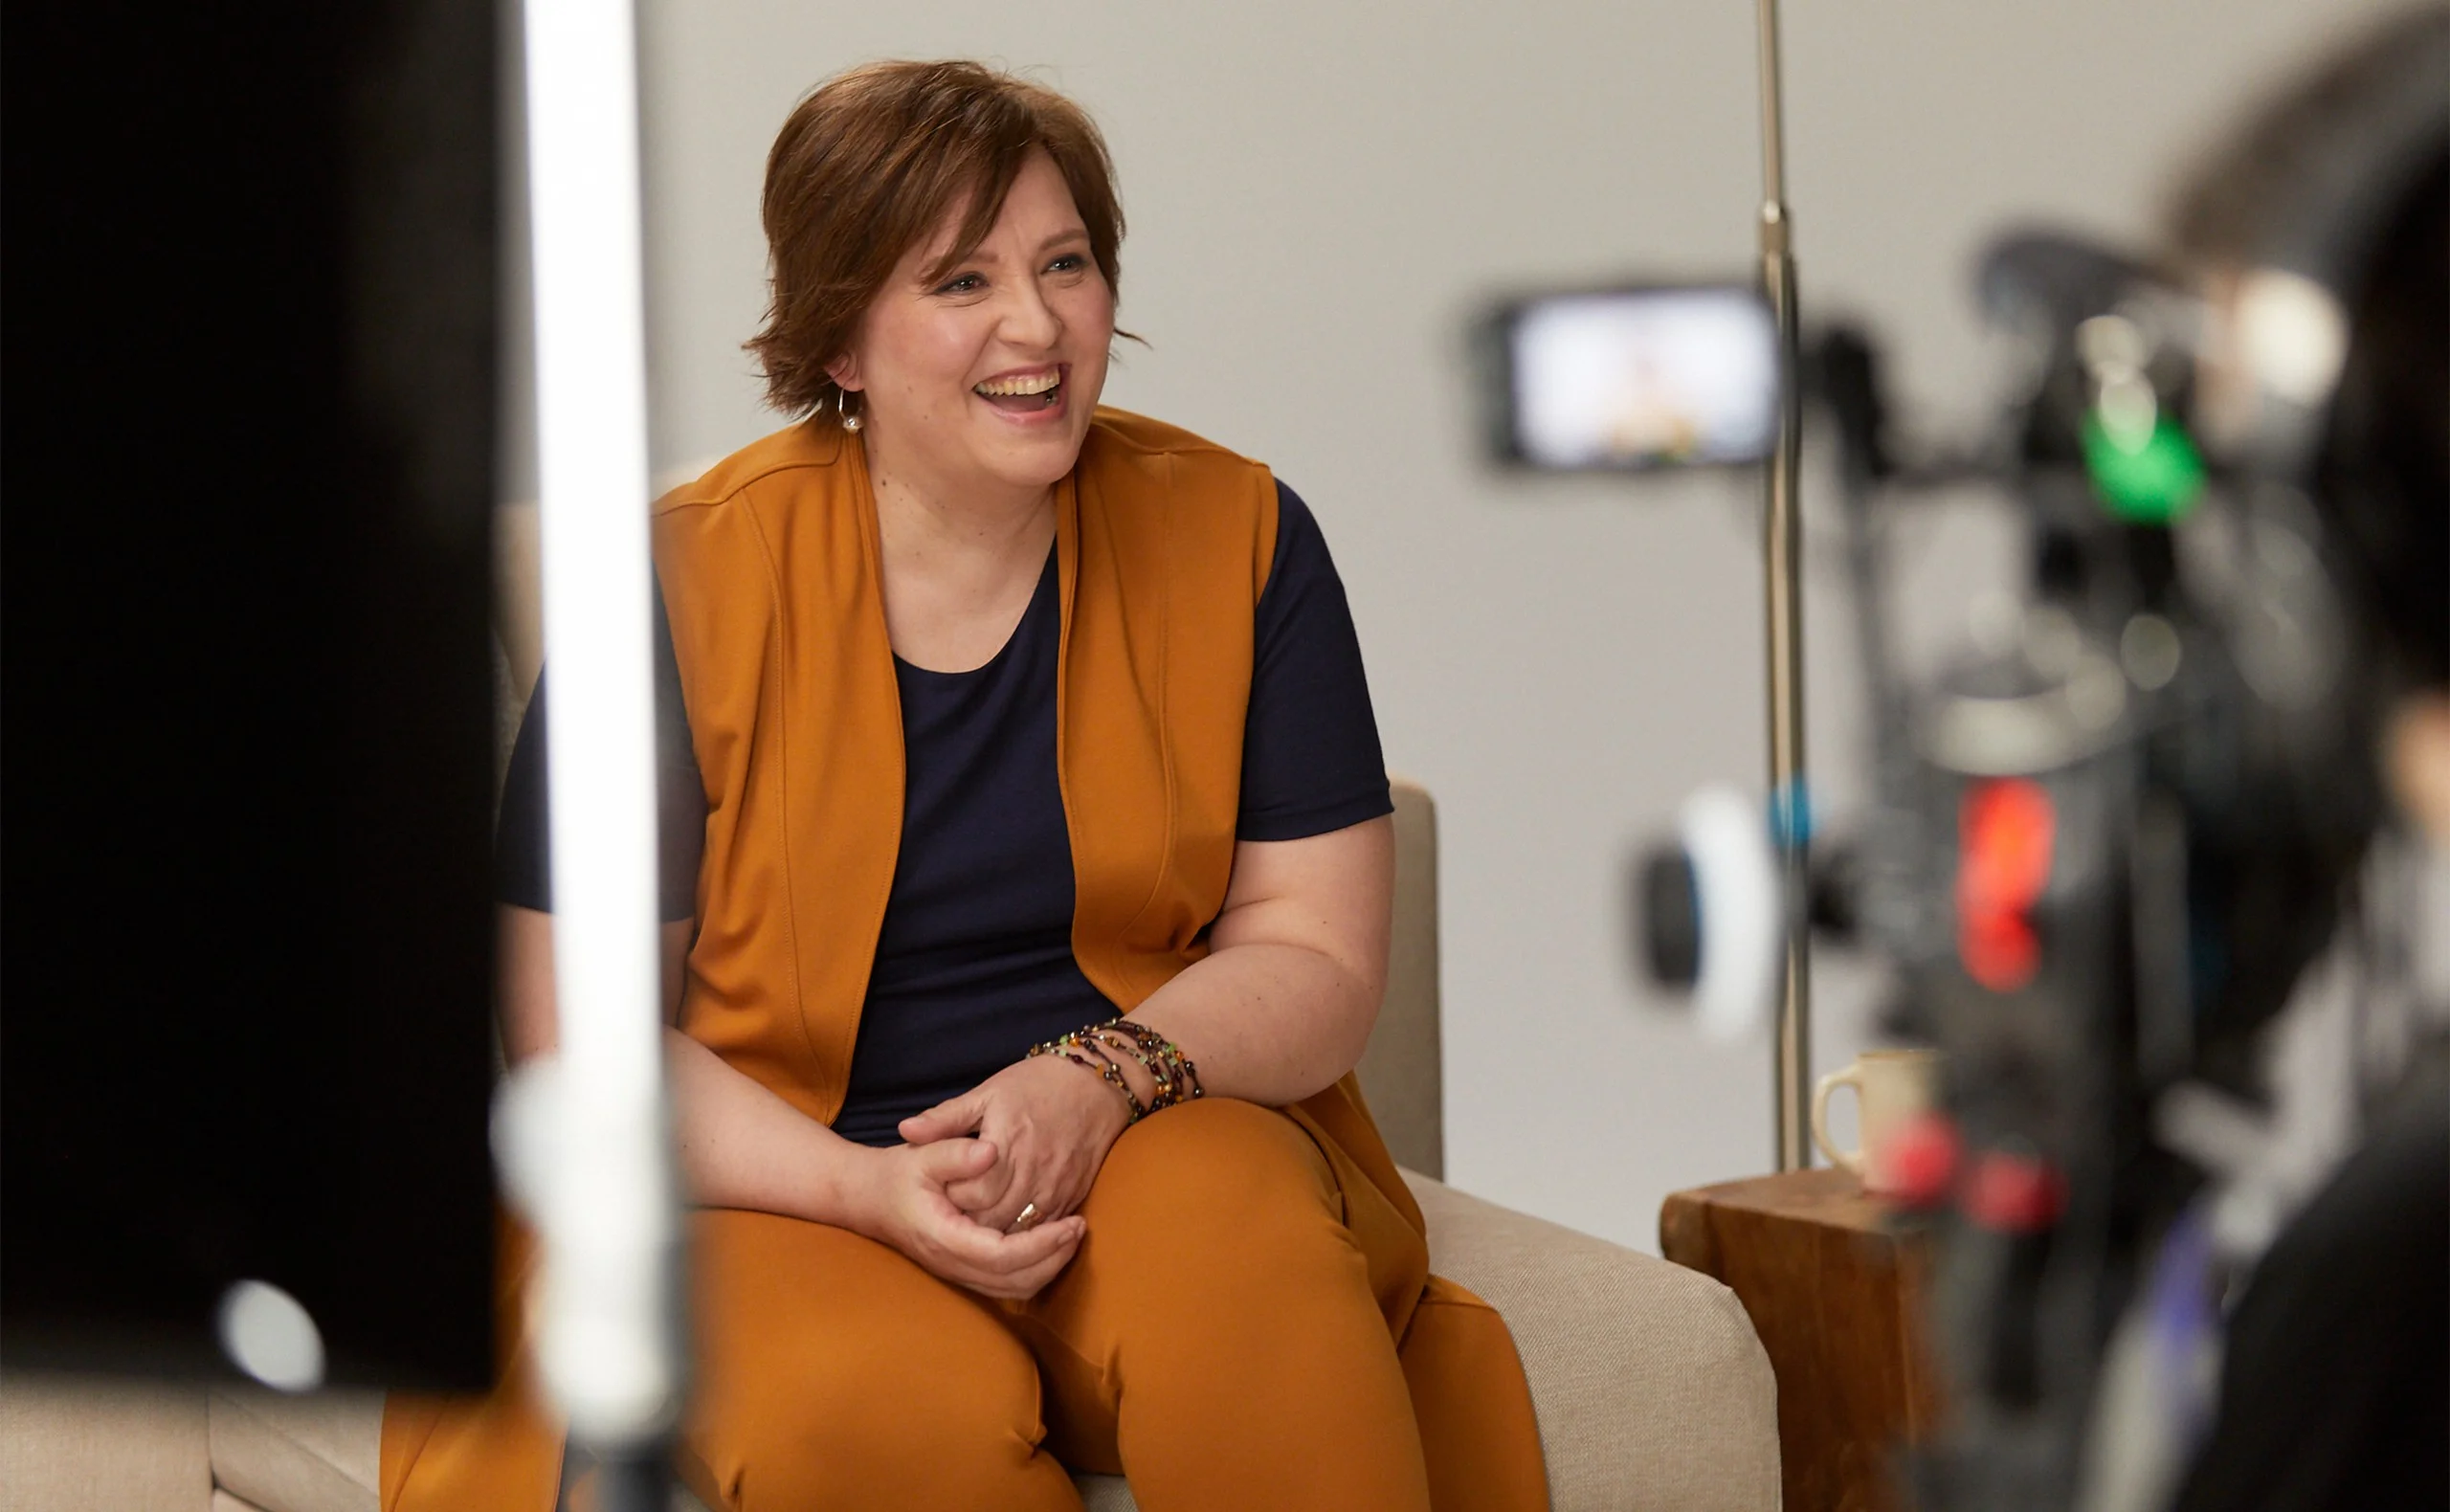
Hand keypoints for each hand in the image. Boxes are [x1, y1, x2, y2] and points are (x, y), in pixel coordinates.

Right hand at [845, 1138, 1085, 1299]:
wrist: (869, 1199)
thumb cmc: (898, 1174)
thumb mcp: (923, 1154)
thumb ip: (955, 1152)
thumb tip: (992, 1151)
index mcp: (943, 1237)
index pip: (1002, 1255)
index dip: (1042, 1244)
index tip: (1072, 1223)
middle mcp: (951, 1264)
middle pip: (1013, 1281)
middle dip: (1053, 1259)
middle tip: (1080, 1228)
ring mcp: (956, 1273)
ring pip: (1012, 1289)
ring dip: (1047, 1268)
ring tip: (1071, 1237)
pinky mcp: (963, 1272)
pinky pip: (1005, 1285)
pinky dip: (1033, 1271)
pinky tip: (1049, 1246)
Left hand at [898, 1054, 1132, 1233]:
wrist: (1098, 1085)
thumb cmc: (1038, 1085)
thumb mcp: (988, 1092)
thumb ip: (946, 1118)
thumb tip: (905, 1131)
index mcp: (1006, 1144)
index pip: (972, 1194)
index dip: (951, 1197)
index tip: (942, 1188)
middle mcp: (1032, 1172)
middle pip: (992, 1220)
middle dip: (968, 1222)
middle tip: (952, 1212)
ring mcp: (1055, 1189)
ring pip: (1018, 1233)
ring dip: (994, 1234)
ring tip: (974, 1223)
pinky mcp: (1071, 1198)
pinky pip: (1042, 1231)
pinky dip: (1021, 1236)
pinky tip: (1005, 1227)